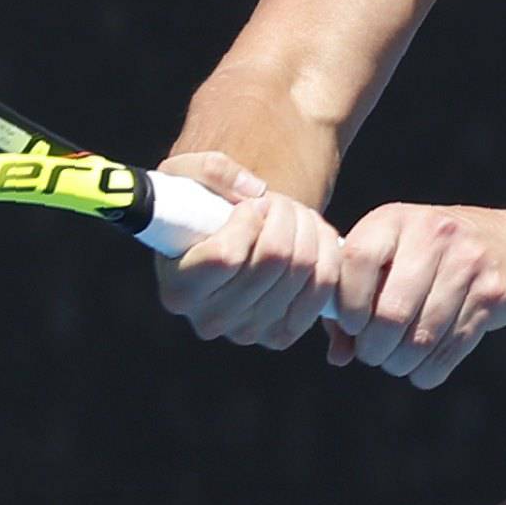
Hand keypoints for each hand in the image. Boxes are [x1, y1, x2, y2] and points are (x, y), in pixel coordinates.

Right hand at [153, 151, 344, 350]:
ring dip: (306, 227)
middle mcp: (210, 321)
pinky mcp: (282, 334)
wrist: (220, 244)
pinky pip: (324, 287)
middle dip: (282, 214)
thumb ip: (210, 170)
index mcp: (179, 290)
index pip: (226, 256)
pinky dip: (326, 252)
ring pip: (303, 268)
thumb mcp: (184, 176)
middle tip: (274, 202)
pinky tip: (310, 236)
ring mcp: (248, 332)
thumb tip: (254, 191)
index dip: (246, 220)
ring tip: (290, 216)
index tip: (246, 206)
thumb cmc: (197, 210)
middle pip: (272, 259)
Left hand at [330, 203, 505, 387]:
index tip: (351, 325)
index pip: (358, 260)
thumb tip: (338, 357)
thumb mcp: (389, 262)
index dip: (348, 303)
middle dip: (373, 348)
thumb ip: (352, 303)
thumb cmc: (427, 262)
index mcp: (395, 218)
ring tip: (396, 360)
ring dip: (401, 363)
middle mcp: (433, 233)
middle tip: (372, 354)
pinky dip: (429, 370)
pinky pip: (450, 349)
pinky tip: (423, 365)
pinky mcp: (493, 293)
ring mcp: (468, 262)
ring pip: (421, 338)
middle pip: (391, 312)